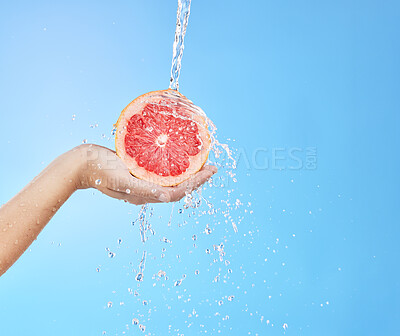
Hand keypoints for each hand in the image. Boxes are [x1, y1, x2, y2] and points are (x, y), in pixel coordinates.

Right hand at [75, 144, 216, 204]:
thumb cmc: (99, 171)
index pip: (178, 192)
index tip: (212, 170)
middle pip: (178, 187)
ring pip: (171, 179)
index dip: (197, 183)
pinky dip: (173, 165)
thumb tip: (167, 197)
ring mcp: (143, 181)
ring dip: (187, 172)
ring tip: (200, 162)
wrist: (82, 164)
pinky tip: (178, 156)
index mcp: (146, 195)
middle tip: (212, 166)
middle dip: (197, 178)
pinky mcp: (138, 172)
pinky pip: (160, 171)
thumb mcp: (122, 181)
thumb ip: (143, 189)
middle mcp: (148, 190)